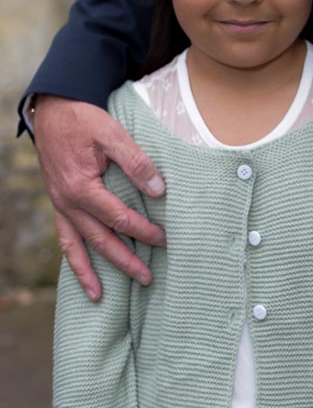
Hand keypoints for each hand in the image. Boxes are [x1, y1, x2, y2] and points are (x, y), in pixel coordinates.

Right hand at [34, 96, 165, 300]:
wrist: (52, 111)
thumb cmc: (83, 120)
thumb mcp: (112, 134)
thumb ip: (136, 162)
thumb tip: (158, 190)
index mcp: (82, 188)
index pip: (119, 218)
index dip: (144, 231)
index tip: (165, 239)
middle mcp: (67, 203)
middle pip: (100, 240)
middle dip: (124, 261)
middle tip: (147, 278)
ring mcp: (60, 206)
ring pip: (76, 247)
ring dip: (89, 272)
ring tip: (100, 296)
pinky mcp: (58, 203)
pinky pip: (64, 238)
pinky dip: (72, 258)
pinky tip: (80, 271)